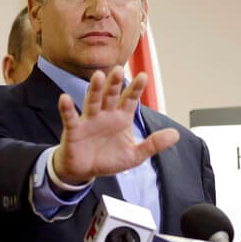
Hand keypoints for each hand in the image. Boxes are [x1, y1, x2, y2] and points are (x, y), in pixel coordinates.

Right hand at [51, 67, 178, 184]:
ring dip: (94, 89)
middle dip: (115, 83)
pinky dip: (67, 108)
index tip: (144, 76)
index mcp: (121, 117)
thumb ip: (154, 144)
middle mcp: (106, 114)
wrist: (85, 171)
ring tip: (98, 76)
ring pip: (93, 101)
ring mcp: (89, 120)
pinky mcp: (75, 130)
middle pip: (111, 95)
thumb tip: (175, 135)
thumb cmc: (108, 159)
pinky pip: (71, 117)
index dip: (136, 89)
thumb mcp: (135, 155)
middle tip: (119, 70)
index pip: (130, 99)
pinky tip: (65, 98)